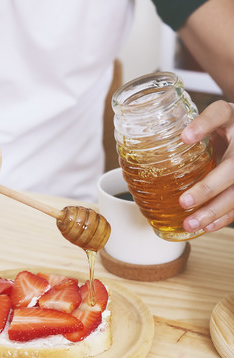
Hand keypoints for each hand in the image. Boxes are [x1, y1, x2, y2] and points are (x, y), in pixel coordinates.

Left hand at [179, 100, 233, 232]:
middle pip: (232, 167)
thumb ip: (185, 130)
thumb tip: (149, 142)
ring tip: (190, 223)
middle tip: (184, 202)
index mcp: (229, 118)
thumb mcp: (205, 121)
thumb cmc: (219, 128)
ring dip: (214, 210)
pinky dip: (223, 217)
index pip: (218, 114)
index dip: (203, 125)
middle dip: (208, 188)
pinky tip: (208, 226)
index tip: (185, 136)